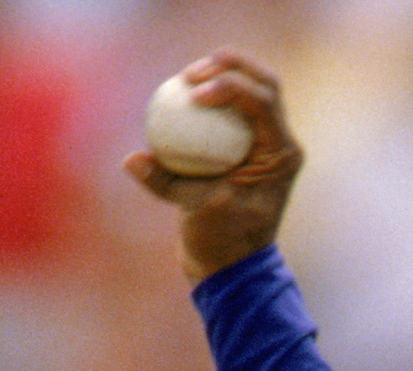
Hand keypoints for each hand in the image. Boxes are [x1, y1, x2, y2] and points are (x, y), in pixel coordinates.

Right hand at [124, 52, 303, 285]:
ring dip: (223, 74)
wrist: (232, 262)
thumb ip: (163, 182)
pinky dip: (212, 96)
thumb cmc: (220, 241)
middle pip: (264, 83)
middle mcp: (281, 142)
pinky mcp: (250, 142)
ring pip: (252, 89)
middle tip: (192, 72)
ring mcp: (268, 141)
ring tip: (187, 76)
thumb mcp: (193, 211)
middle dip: (232, 65)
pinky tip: (182, 92)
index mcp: (280, 154)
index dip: (231, 87)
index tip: (195, 94)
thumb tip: (131, 160)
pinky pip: (233, 107)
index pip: (263, 103)